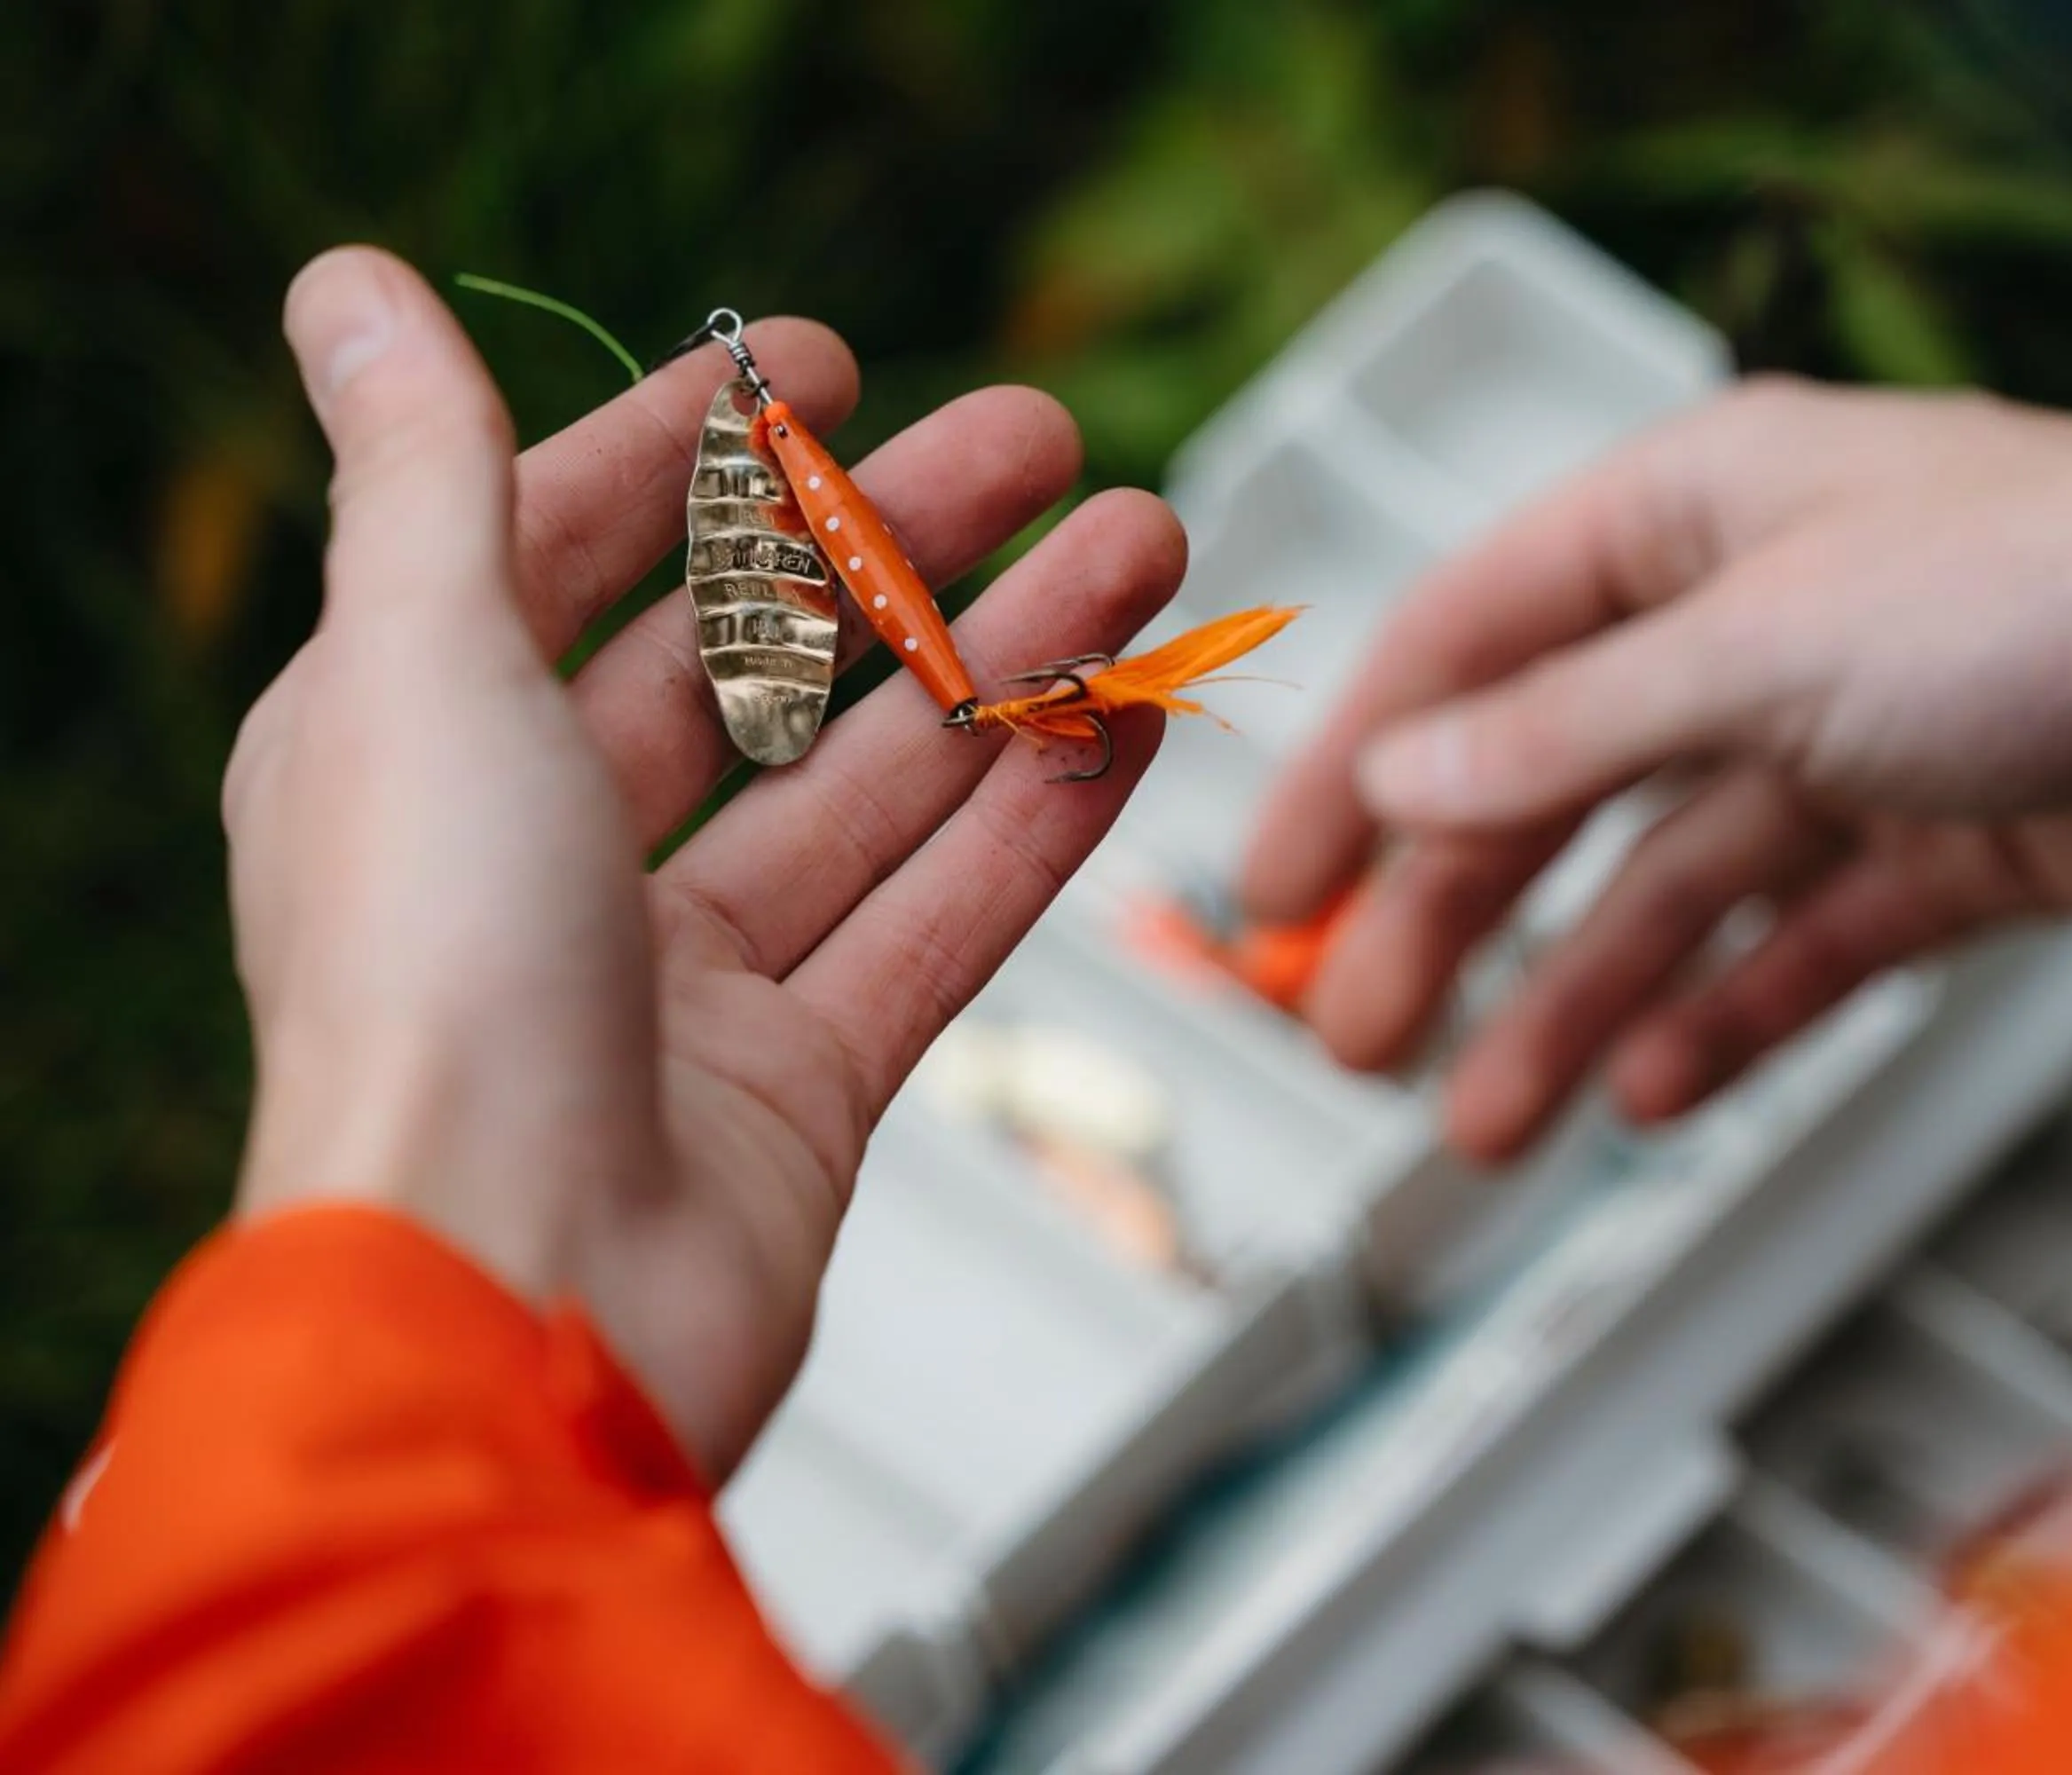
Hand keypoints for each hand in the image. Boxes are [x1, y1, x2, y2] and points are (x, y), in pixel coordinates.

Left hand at [228, 249, 1184, 1478]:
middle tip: (1047, 438)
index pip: (574, 551)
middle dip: (904, 541)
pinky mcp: (798, 1089)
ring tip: (1147, 543)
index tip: (828, 369)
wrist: (520, 1318)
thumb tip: (347, 287)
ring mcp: (680, 986)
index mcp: (416, 750)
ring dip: (1012, 658)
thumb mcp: (414, 672)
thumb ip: (419, 474)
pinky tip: (1134, 719)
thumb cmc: (432, 992)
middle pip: (757, 661)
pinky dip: (1037, 823)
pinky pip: (937, 924)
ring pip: (877, 785)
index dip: (698, 452)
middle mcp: (544, 861)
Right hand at [1245, 377, 2071, 1161]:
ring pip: (1665, 890)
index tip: (1277, 885)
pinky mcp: (1933, 848)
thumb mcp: (1755, 651)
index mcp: (1691, 517)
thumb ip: (1565, 730)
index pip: (1471, 641)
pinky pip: (1789, 948)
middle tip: (1357, 1035)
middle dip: (1452, 919)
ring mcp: (1845, 741)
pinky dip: (1722, 1018)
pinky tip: (1655, 1089)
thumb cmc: (2065, 589)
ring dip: (1570, 1004)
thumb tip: (1408, 771)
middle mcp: (1756, 623)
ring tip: (1490, 1123)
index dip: (1362, 767)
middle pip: (1553, 786)